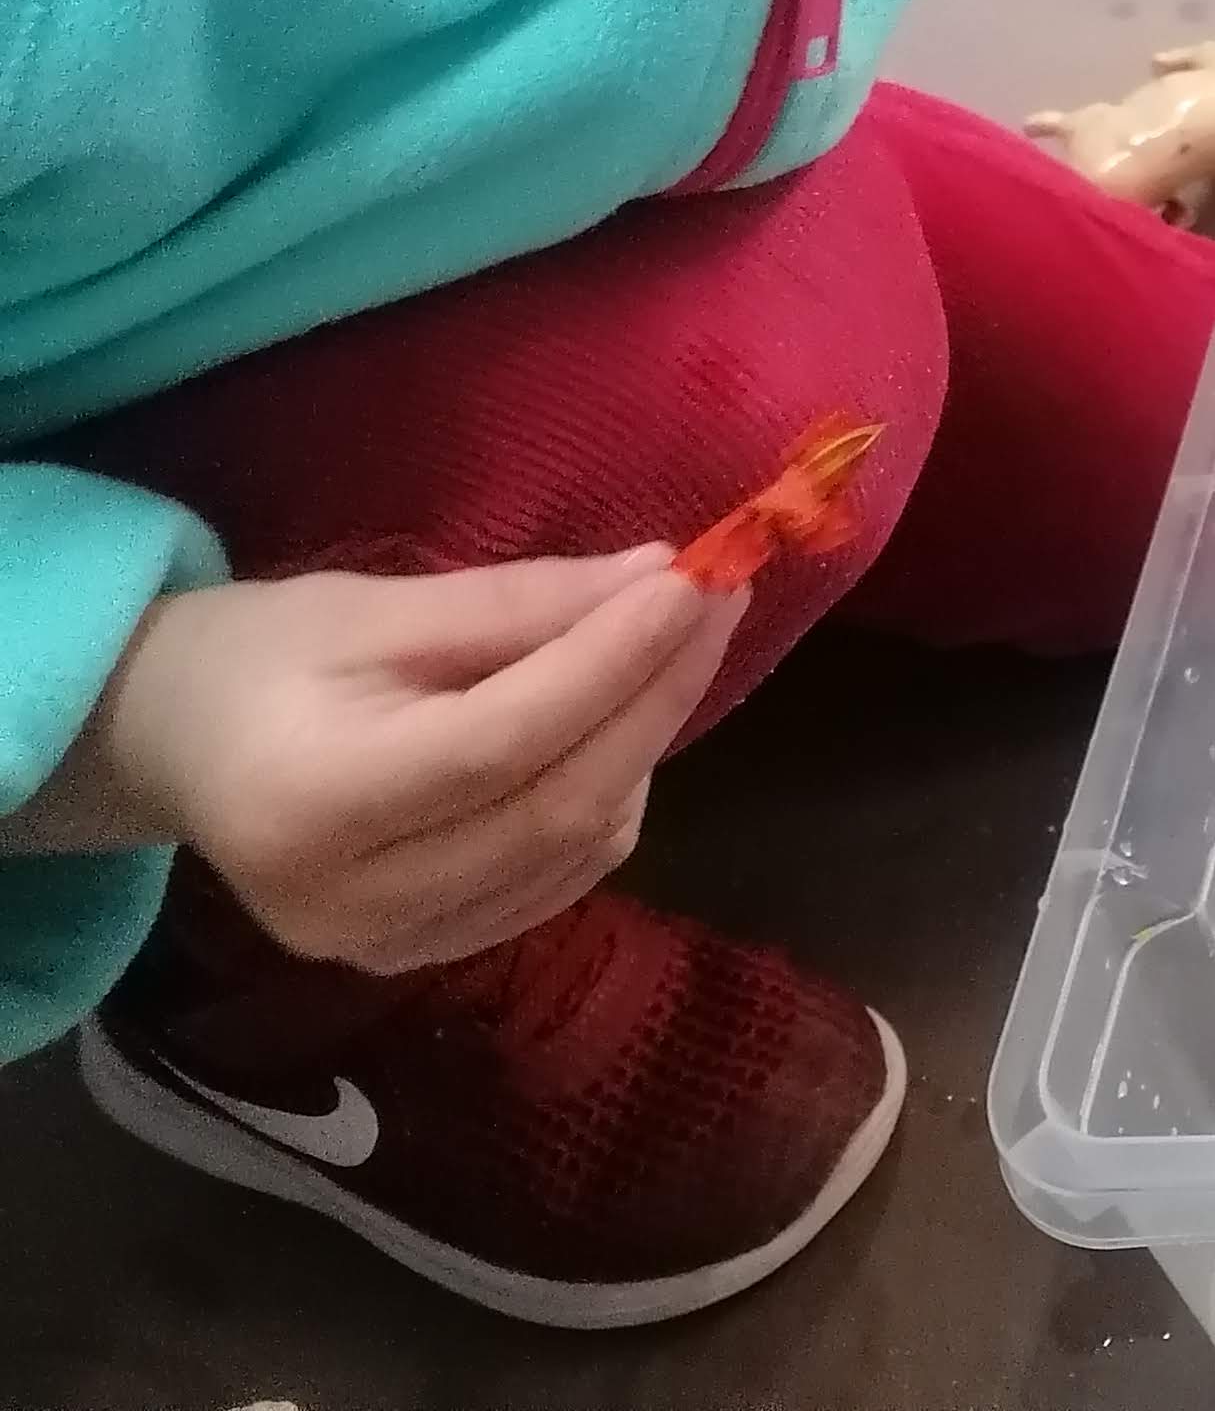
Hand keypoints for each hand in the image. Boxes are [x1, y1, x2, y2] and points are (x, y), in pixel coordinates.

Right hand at [7, 553, 741, 973]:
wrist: (172, 749)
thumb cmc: (259, 657)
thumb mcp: (371, 606)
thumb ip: (513, 603)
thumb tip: (657, 576)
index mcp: (313, 804)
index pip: (504, 739)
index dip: (615, 661)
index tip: (695, 581)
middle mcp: (349, 903)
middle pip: (557, 805)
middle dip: (658, 694)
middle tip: (722, 598)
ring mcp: (385, 948)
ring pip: (574, 849)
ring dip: (645, 743)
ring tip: (665, 649)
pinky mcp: (418, 957)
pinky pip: (556, 880)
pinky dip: (608, 799)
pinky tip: (611, 728)